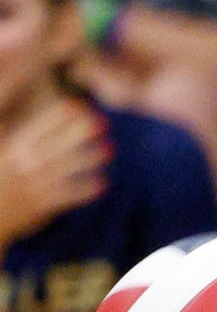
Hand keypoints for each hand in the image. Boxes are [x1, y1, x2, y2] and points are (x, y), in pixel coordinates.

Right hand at [0, 101, 107, 245]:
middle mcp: (22, 165)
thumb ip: (19, 138)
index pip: (37, 128)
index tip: (78, 105)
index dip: (57, 116)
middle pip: (53, 145)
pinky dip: (83, 190)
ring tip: (110, 149)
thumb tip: (36, 120)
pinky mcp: (39, 206)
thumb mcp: (3, 154)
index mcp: (12, 149)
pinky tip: (103, 182)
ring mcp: (32, 185)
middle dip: (77, 132)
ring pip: (63, 169)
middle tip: (102, 121)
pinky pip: (65, 196)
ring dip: (87, 158)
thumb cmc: (0, 181)